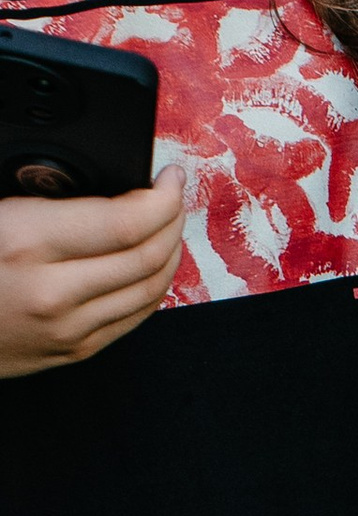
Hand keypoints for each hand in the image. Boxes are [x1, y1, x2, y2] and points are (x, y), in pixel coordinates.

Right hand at [0, 175, 184, 377]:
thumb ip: (31, 188)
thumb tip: (90, 164)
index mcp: (24, 242)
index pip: (125, 222)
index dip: (162, 197)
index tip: (170, 177)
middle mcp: (52, 291)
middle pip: (147, 256)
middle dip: (174, 220)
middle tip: (175, 195)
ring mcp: (67, 328)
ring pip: (150, 291)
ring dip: (171, 253)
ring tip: (170, 225)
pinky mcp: (73, 351)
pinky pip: (135, 317)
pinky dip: (154, 286)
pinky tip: (153, 263)